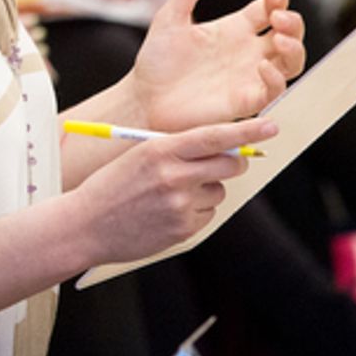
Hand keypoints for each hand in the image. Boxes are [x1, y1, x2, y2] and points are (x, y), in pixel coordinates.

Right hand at [63, 118, 277, 265]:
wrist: (85, 224)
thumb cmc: (112, 186)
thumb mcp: (138, 155)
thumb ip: (176, 150)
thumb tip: (220, 149)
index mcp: (160, 149)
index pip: (214, 136)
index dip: (246, 131)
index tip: (270, 127)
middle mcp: (174, 176)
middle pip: (228, 164)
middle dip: (232, 162)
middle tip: (224, 162)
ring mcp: (180, 204)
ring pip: (218, 190)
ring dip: (206, 190)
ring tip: (171, 194)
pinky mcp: (183, 229)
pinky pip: (207, 214)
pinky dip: (195, 212)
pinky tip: (168, 212)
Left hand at [128, 0, 304, 130]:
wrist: (144, 98)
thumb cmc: (156, 61)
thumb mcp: (170, 18)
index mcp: (233, 29)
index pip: (269, 9)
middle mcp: (247, 51)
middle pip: (289, 34)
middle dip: (293, 22)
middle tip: (279, 16)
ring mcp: (249, 76)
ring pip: (291, 62)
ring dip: (295, 49)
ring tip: (281, 39)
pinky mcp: (245, 100)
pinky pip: (274, 91)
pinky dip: (276, 79)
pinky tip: (263, 67)